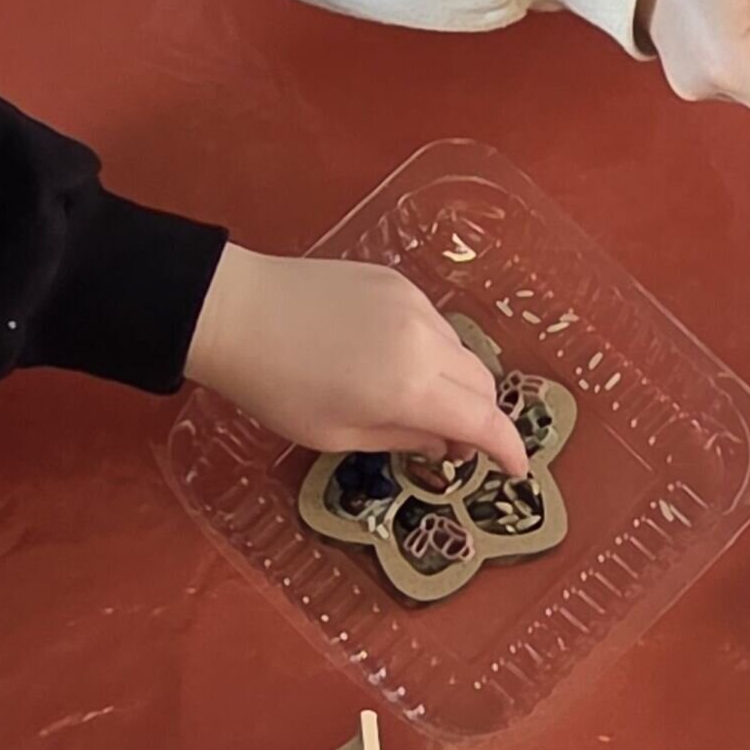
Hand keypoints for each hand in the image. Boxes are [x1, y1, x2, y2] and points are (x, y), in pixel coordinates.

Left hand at [187, 248, 532, 475]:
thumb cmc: (275, 387)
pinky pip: (434, 323)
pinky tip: (390, 359)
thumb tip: (446, 443)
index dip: (508, 449)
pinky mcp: (396, 280)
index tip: (515, 469)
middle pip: (482, 382)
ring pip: (460, 350)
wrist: (233, 311)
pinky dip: (430, 349)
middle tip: (451, 442)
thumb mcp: (337, 434)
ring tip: (414, 398)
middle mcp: (425, 340)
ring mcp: (413, 303)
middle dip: (478, 416)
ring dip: (454, 381)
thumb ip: (403, 439)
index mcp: (411, 386)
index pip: (484, 421)